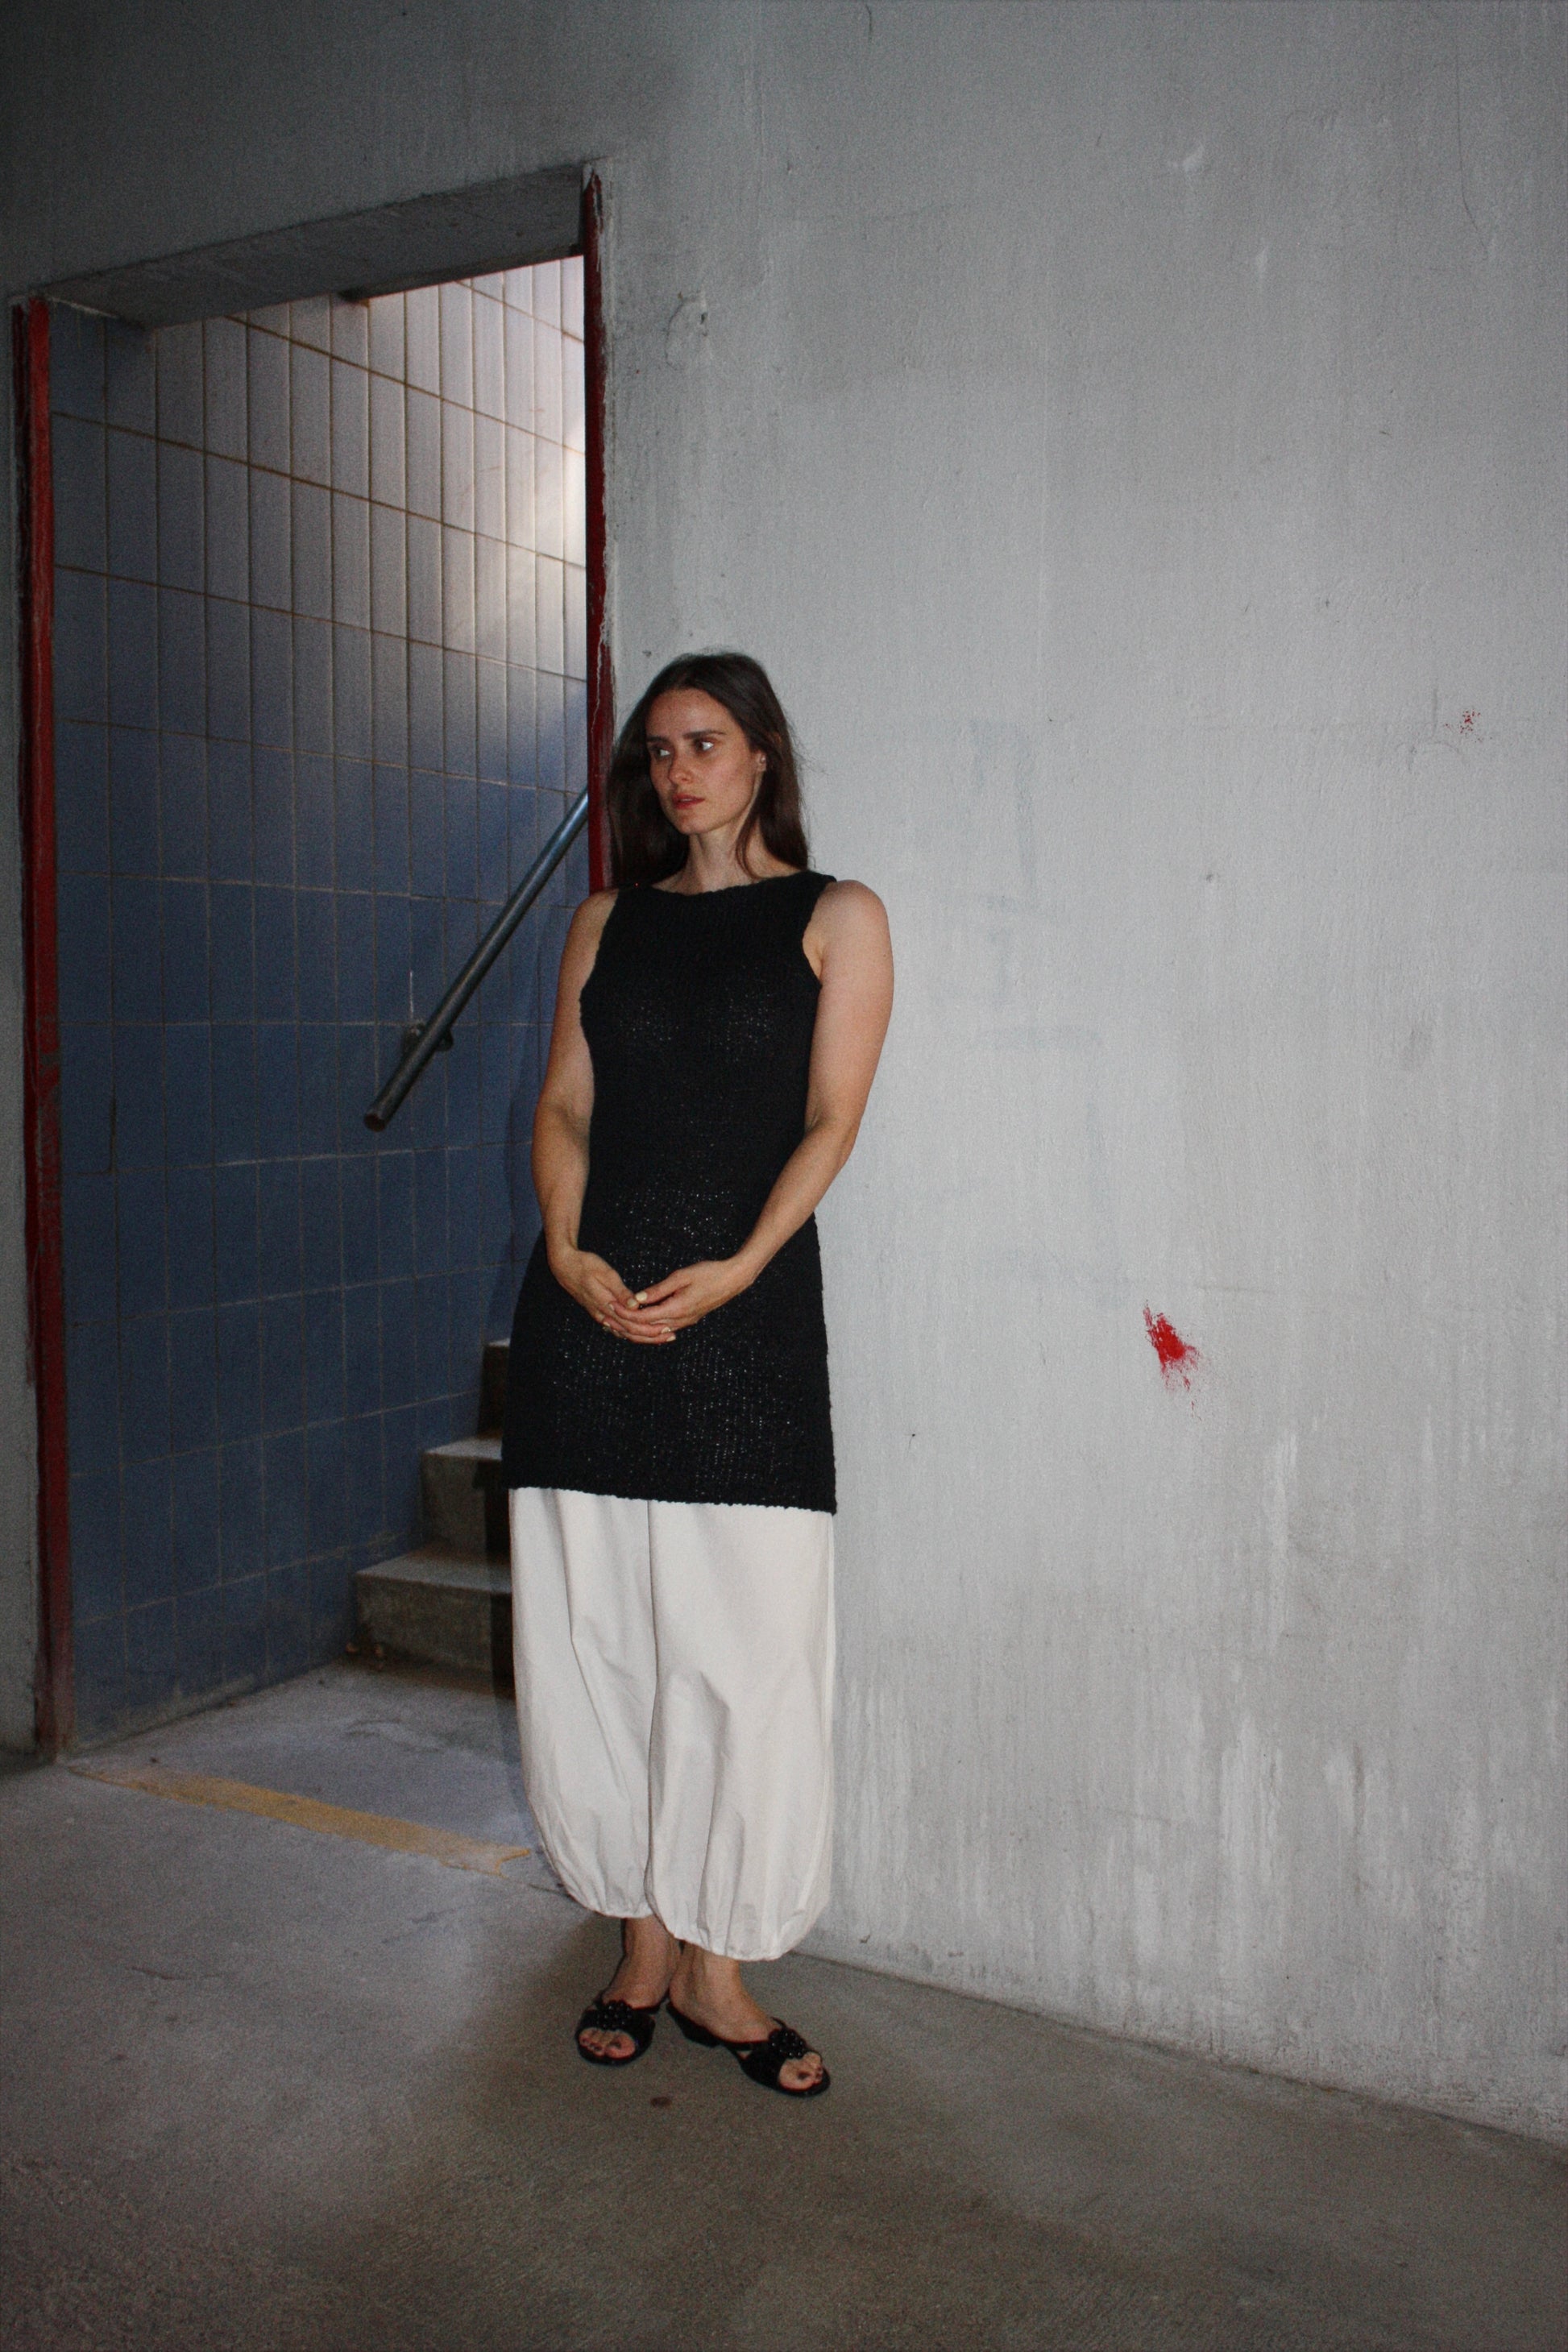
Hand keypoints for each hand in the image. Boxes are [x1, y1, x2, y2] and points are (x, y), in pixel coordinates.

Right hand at [547, 1246, 675, 1344]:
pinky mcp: (599, 1313)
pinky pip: (616, 1328)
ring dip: (642, 1337)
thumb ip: (620, 1291)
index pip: (632, 1325)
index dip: (650, 1329)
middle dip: (651, 1336)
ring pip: (623, 1333)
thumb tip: (635, 1305)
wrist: (564, 1266)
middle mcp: (603, 1315)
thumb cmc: (585, 1265)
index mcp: (606, 1305)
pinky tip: (640, 1333)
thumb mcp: (605, 1274)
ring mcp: (600, 1315)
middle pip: (630, 1333)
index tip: (666, 1329)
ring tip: (660, 1337)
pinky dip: (630, 1332)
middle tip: (670, 1336)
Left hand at [622, 1258, 751, 1334]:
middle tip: (610, 1315)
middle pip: (647, 1328)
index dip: (626, 1313)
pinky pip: (665, 1327)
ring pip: (656, 1330)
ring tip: (621, 1319)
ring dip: (638, 1327)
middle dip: (627, 1323)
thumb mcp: (681, 1276)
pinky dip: (651, 1325)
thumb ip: (658, 1289)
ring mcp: (687, 1321)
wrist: (734, 1279)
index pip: (644, 1318)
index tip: (612, 1305)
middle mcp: (681, 1320)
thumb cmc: (709, 1273)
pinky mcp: (690, 1318)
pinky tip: (642, 1320)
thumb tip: (637, 1299)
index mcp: (677, 1309)